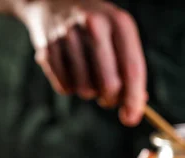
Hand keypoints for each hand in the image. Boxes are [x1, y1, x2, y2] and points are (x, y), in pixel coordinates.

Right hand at [15, 0, 146, 125]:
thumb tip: (136, 106)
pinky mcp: (47, 48)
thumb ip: (129, 67)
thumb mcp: (117, 35)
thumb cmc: (94, 26)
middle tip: (107, 99)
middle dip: (110, 99)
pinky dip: (69, 87)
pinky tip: (69, 71)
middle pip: (109, 84)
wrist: (51, 2)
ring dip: (88, 91)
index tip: (131, 118)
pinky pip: (64, 87)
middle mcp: (94, 25)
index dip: (134, 99)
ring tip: (86, 75)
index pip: (132, 69)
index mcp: (119, 21)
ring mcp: (68, 35)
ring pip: (85, 89)